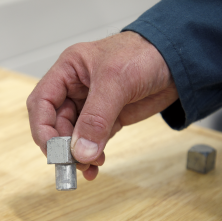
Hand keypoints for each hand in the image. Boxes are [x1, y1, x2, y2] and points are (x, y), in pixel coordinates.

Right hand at [27, 31, 177, 180]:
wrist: (179, 60)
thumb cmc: (146, 54)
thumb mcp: (116, 81)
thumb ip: (96, 117)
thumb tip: (80, 151)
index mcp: (68, 71)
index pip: (42, 102)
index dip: (42, 128)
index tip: (54, 151)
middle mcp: (76, 88)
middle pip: (56, 123)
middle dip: (64, 145)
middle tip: (75, 163)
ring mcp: (92, 105)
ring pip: (74, 135)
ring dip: (78, 154)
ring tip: (89, 166)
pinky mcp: (108, 118)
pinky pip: (94, 141)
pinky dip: (93, 154)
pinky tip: (97, 164)